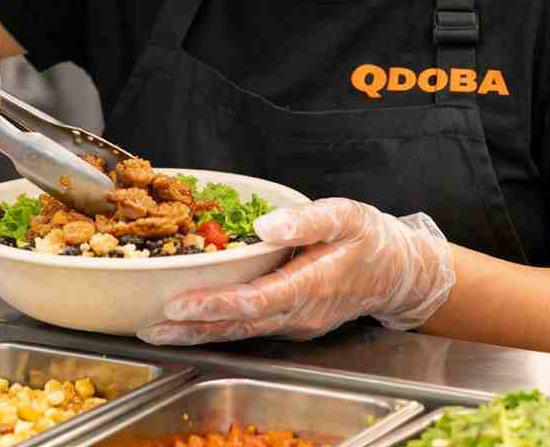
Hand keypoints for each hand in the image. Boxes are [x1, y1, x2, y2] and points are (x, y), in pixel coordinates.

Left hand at [138, 198, 454, 344]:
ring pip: (242, 333)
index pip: (256, 301)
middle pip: (239, 325)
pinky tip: (191, 320)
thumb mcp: (345, 215)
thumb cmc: (370, 238)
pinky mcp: (291, 323)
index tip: (179, 304)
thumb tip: (264, 225)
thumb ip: (305, 221)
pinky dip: (218, 326)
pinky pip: (250, 328)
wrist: (398, 273)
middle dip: (193, 328)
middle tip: (151, 326)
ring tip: (158, 330)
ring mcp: (295, 324)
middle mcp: (301, 313)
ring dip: (199, 333)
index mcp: (312, 285)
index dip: (215, 304)